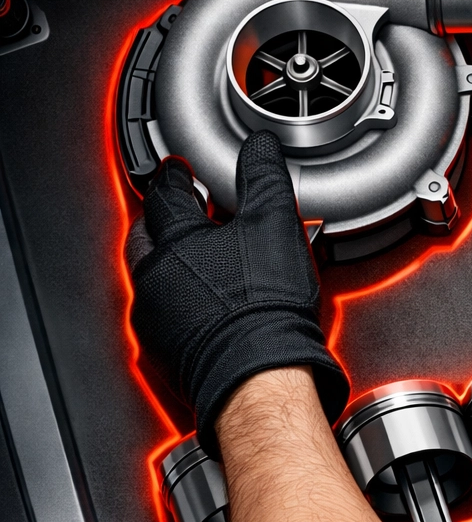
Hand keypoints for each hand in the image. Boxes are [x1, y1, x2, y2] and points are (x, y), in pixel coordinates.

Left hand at [126, 131, 347, 456]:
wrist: (258, 373)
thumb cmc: (263, 306)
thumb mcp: (275, 224)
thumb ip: (263, 179)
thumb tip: (259, 148)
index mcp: (178, 240)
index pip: (167, 195)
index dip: (175, 178)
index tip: (178, 171)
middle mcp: (156, 276)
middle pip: (145, 237)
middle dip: (158, 222)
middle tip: (174, 214)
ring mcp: (156, 317)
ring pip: (150, 279)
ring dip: (166, 266)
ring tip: (191, 262)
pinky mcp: (165, 352)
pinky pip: (162, 317)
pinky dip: (177, 306)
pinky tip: (199, 309)